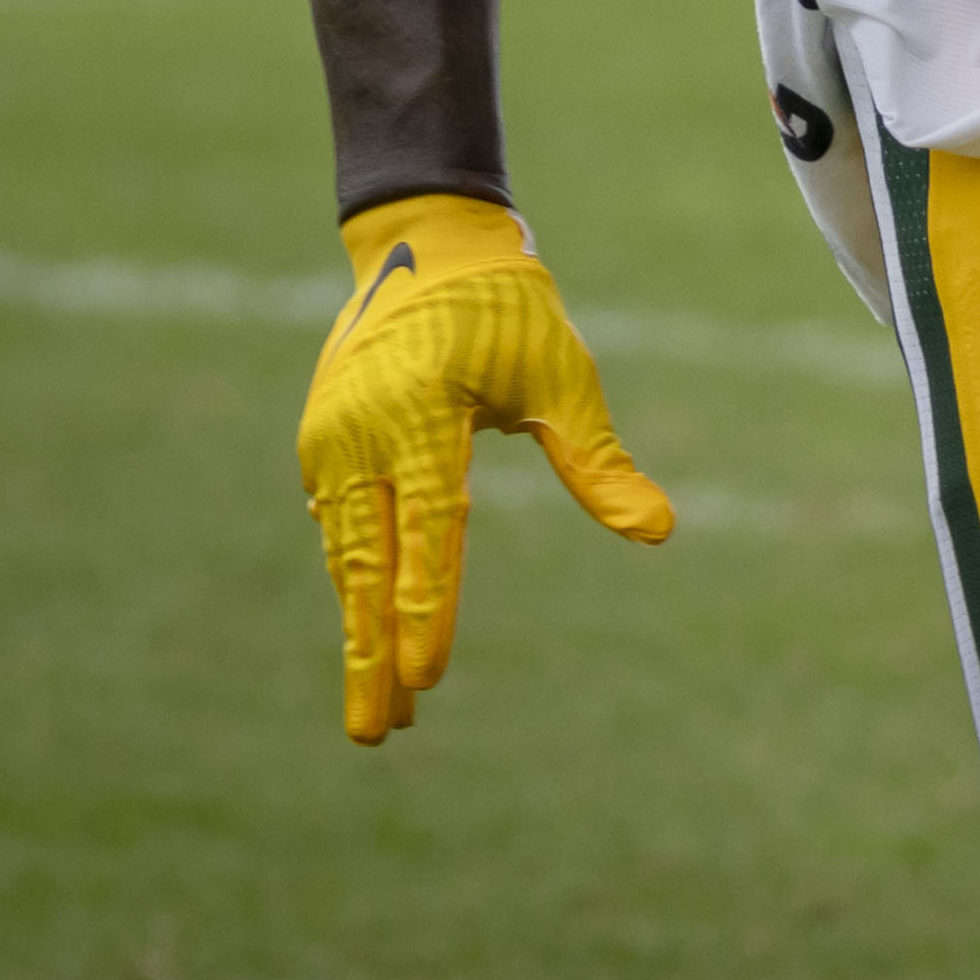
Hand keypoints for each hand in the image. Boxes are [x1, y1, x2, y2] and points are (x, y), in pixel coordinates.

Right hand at [293, 194, 668, 744]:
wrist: (428, 245)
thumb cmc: (512, 313)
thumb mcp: (564, 378)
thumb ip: (598, 463)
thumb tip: (659, 531)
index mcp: (422, 415)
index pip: (428, 533)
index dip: (427, 610)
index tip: (426, 679)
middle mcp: (362, 433)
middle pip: (367, 566)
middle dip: (373, 654)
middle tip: (377, 734)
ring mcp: (330, 439)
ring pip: (345, 554)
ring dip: (360, 630)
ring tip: (375, 708)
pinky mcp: (320, 441)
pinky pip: (337, 525)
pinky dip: (353, 581)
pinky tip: (366, 629)